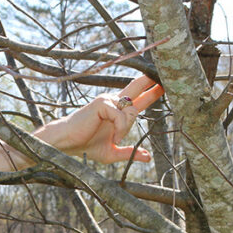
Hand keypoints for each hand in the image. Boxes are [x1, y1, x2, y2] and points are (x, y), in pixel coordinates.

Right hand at [40, 76, 163, 164]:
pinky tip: (114, 137)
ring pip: (131, 111)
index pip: (138, 97)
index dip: (151, 91)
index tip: (163, 85)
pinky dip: (120, 129)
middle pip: (137, 86)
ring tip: (116, 138)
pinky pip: (121, 116)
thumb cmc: (86, 144)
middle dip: (150, 80)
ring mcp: (108, 100)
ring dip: (126, 128)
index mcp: (117, 110)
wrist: (68, 142)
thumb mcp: (112, 152)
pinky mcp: (102, 103)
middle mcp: (114, 101)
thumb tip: (147, 157)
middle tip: (164, 76)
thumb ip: (130, 152)